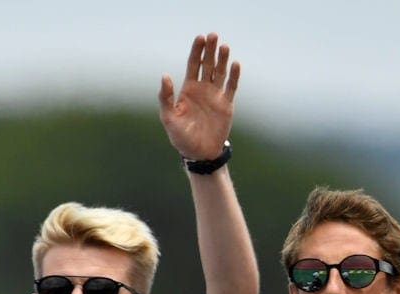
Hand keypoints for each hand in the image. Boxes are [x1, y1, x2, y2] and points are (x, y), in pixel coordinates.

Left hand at [159, 33, 240, 161]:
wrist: (199, 153)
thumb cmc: (180, 136)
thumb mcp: (168, 117)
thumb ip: (166, 96)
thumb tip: (165, 76)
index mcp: (188, 89)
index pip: (193, 64)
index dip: (196, 51)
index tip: (200, 38)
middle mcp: (203, 89)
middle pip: (207, 64)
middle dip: (210, 50)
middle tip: (213, 35)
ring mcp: (215, 96)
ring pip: (220, 72)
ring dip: (222, 59)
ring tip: (224, 46)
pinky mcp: (226, 105)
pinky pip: (231, 87)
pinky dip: (233, 76)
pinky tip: (235, 64)